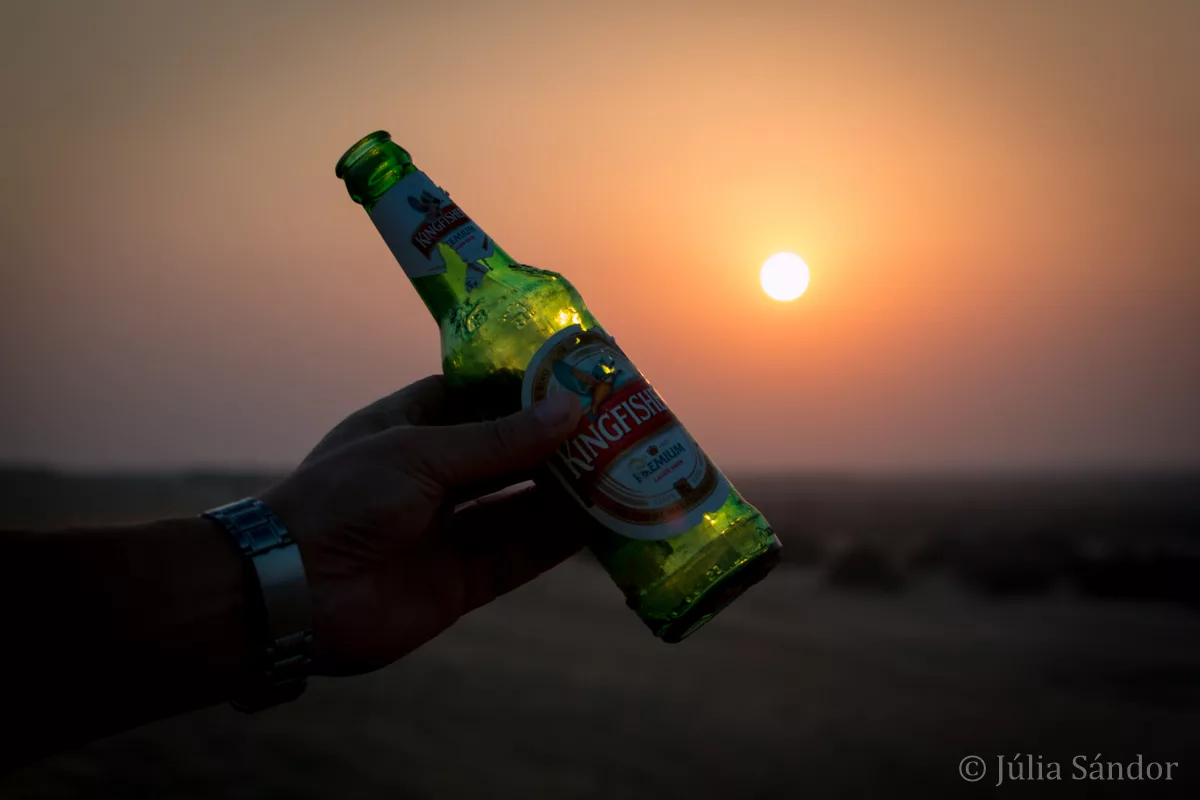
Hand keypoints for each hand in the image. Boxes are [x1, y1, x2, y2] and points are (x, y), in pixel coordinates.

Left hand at [260, 376, 583, 676]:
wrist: (291, 593)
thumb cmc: (342, 500)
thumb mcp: (420, 453)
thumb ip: (498, 440)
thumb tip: (569, 409)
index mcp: (409, 429)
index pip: (475, 397)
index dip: (523, 388)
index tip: (576, 376)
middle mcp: (431, 477)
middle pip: (507, 453)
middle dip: (556, 442)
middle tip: (614, 424)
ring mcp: (446, 530)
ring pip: (520, 506)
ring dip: (566, 491)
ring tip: (620, 469)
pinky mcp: (460, 582)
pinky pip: (518, 556)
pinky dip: (556, 540)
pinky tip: (597, 521)